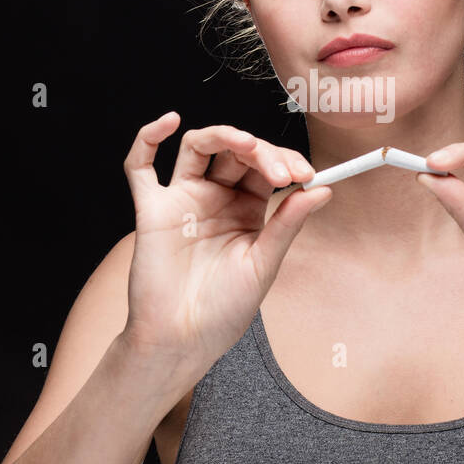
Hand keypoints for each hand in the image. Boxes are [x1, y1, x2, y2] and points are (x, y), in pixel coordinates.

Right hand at [120, 112, 331, 377]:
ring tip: (247, 145)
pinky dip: (147, 138)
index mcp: (247, 209)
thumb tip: (323, 189)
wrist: (183, 341)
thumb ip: (288, 223)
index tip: (306, 174)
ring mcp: (183, 200)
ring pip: (199, 146)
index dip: (286, 161)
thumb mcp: (264, 264)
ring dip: (224, 135)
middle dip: (263, 152)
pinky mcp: (152, 209)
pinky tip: (168, 122)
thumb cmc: (223, 310)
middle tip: (283, 172)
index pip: (267, 167)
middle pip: (237, 151)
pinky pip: (140, 166)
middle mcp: (215, 198)